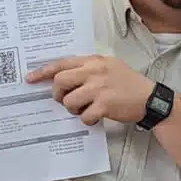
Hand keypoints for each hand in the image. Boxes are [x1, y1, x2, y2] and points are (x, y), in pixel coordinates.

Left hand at [27, 56, 154, 126]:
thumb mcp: (110, 66)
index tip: (30, 78)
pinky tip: (97, 116)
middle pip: (60, 81)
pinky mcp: (105, 104)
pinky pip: (84, 116)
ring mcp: (99, 87)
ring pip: (69, 101)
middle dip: (58, 94)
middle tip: (66, 100)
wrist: (150, 98)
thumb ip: (89, 68)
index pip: (62, 63)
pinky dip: (87, 119)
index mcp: (94, 60)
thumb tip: (63, 78)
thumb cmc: (128, 83)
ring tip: (85, 108)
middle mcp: (95, 71)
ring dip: (73, 109)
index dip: (43, 71)